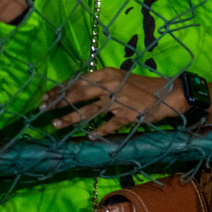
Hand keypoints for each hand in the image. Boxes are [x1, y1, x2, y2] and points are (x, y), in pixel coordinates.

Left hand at [42, 68, 188, 136]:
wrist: (168, 93)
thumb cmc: (140, 86)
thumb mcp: (119, 79)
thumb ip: (100, 83)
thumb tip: (75, 90)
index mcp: (108, 73)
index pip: (79, 80)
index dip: (60, 89)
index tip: (44, 97)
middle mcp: (112, 85)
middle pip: (80, 93)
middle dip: (60, 102)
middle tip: (42, 110)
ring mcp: (119, 100)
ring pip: (90, 110)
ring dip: (71, 118)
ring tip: (56, 125)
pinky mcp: (128, 115)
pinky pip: (110, 125)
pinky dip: (99, 131)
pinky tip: (89, 137)